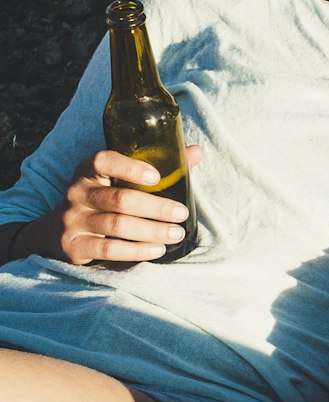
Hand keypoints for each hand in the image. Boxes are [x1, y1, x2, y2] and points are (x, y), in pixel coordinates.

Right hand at [56, 144, 203, 264]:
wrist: (57, 233)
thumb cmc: (102, 199)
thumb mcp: (120, 180)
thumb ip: (160, 166)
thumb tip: (197, 151)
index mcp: (88, 171)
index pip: (103, 161)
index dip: (130, 167)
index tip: (157, 177)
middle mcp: (77, 193)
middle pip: (119, 199)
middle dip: (156, 207)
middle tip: (181, 213)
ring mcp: (72, 220)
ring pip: (117, 225)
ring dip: (152, 230)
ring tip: (176, 233)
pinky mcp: (73, 245)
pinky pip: (108, 249)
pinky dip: (137, 250)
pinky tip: (158, 249)